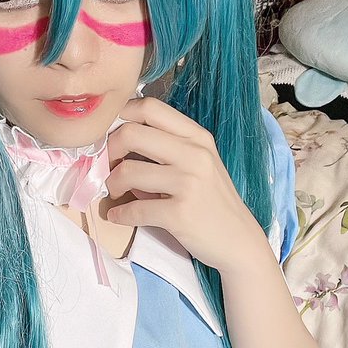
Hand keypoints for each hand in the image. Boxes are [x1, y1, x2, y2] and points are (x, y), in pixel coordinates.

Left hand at [106, 97, 262, 272]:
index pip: (150, 107)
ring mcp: (188, 183)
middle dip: (109, 150)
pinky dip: (120, 214)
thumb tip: (117, 143)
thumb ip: (166, 148)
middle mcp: (194, 154)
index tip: (111, 133)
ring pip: (128, 171)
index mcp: (197, 137)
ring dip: (112, 183)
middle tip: (109, 165)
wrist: (239, 240)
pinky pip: (134, 209)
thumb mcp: (198, 164)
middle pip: (131, 133)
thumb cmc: (212, 200)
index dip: (121, 115)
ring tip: (116, 192)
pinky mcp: (180, 213)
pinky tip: (119, 216)